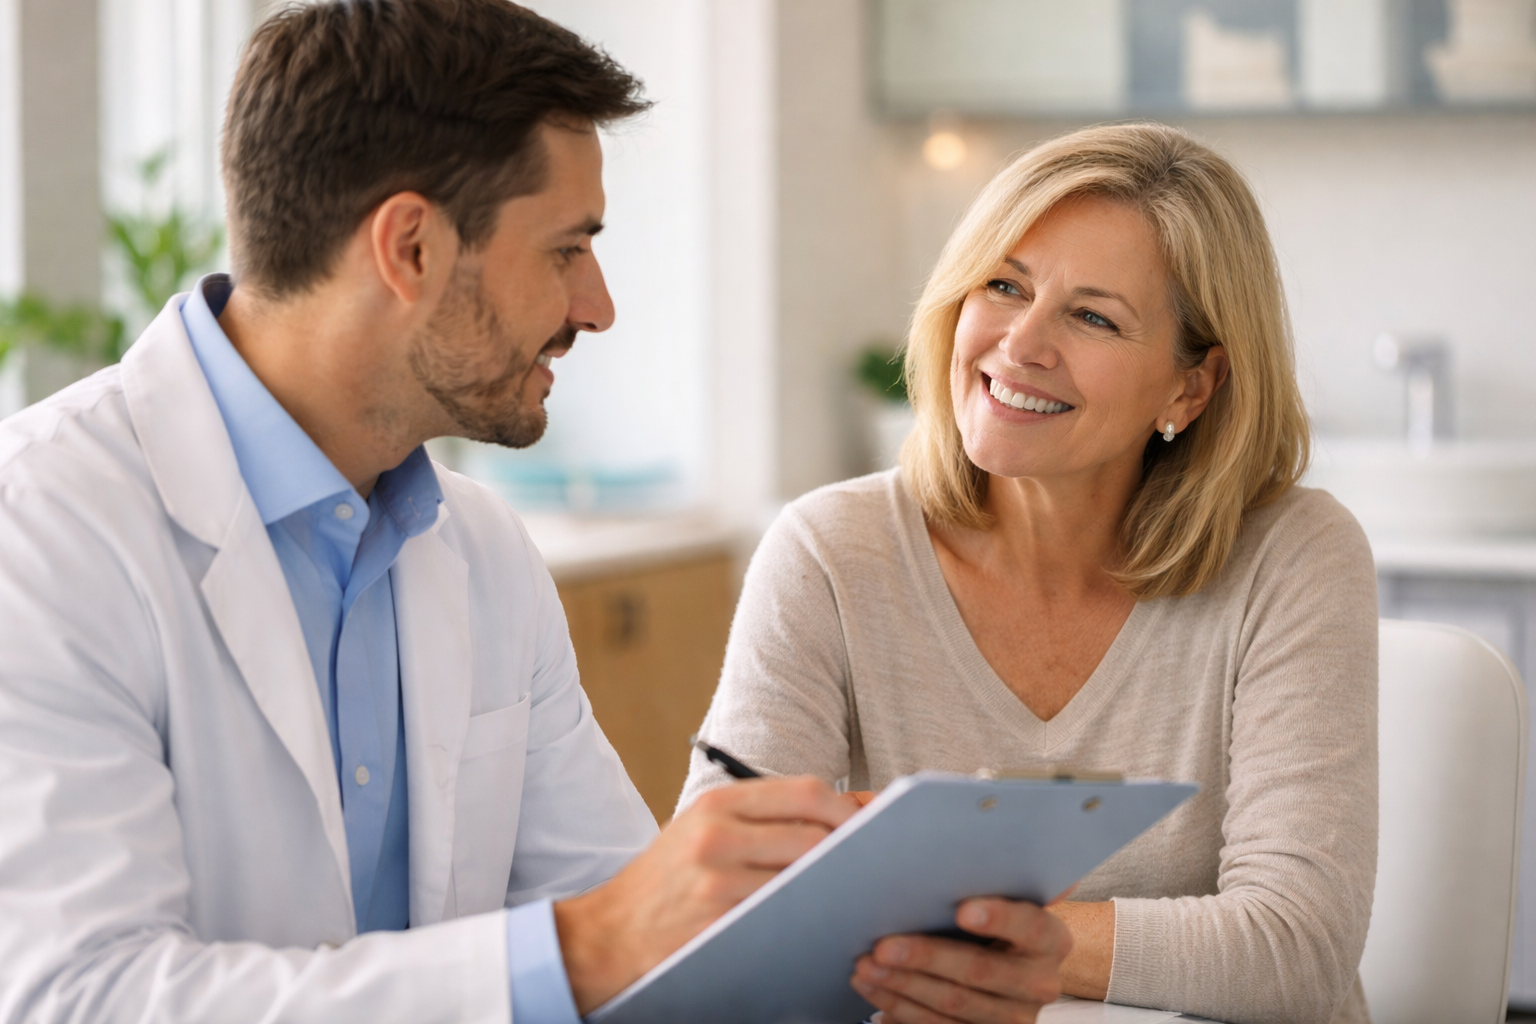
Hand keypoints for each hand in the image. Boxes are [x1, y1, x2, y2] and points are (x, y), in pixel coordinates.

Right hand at [553, 776, 854, 1012]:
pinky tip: (814, 924)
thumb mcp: (705, 830)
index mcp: (718, 802)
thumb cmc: (668, 880)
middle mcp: (716, 834)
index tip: (869, 830)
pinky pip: (782, 917)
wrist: (607, 933)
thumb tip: (849, 809)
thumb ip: (767, 818)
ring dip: (834, 890)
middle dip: (851, 853)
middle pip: (814, 835)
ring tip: (846, 898)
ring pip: (804, 878)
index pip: (806, 792)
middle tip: (869, 870)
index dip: (848, 810)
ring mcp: (715, 880)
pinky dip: (806, 919)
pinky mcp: (716, 923)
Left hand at [850, 897, 1071, 1022]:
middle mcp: (1039, 983)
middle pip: (980, 971)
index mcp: (1051, 939)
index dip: (999, 918)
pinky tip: (873, 988)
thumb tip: (956, 851)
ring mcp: (1013, 1016)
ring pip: (953, 1004)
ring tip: (865, 966)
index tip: (963, 909)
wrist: (1012, 964)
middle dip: (926, 958)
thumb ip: (992, 880)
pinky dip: (899, 1007)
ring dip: (902, 985)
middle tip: (882, 945)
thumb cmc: (997, 916)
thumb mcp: (1006, 897)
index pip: (1031, 926)